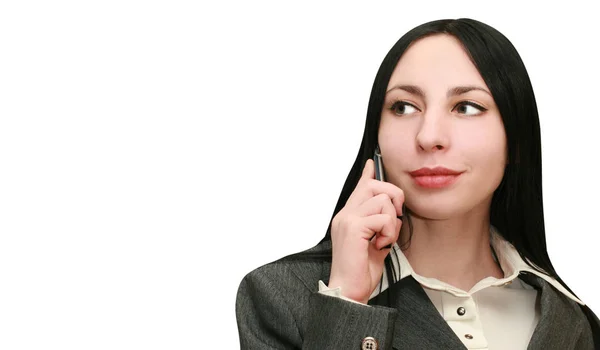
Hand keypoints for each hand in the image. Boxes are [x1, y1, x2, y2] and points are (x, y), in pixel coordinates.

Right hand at [328, 159, 403, 303]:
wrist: (349, 292)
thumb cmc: (360, 272)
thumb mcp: (375, 244)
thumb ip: (381, 226)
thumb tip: (393, 215)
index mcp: (348, 217)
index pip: (359, 188)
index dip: (368, 175)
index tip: (372, 165)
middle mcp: (345, 215)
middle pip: (374, 186)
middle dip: (393, 198)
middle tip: (395, 219)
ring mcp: (347, 220)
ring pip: (382, 200)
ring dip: (392, 221)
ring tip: (384, 239)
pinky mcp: (354, 228)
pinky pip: (383, 218)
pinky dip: (389, 232)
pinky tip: (380, 245)